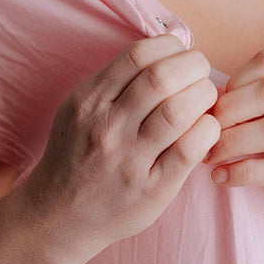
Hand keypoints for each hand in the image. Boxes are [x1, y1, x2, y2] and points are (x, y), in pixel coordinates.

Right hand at [22, 34, 220, 247]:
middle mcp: (107, 127)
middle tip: (200, 74)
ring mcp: (129, 160)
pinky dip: (207, 130)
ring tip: (205, 100)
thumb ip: (116, 82)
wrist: (56, 217)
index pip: (138, 55)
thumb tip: (171, 48)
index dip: (171, 46)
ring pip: (179, 110)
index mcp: (89, 101)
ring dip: (204, 96)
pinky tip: (206, 129)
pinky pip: (190, 149)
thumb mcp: (79, 110)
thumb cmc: (77, 157)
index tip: (180, 54)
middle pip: (162, 77)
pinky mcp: (152, 189)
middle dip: (194, 66)